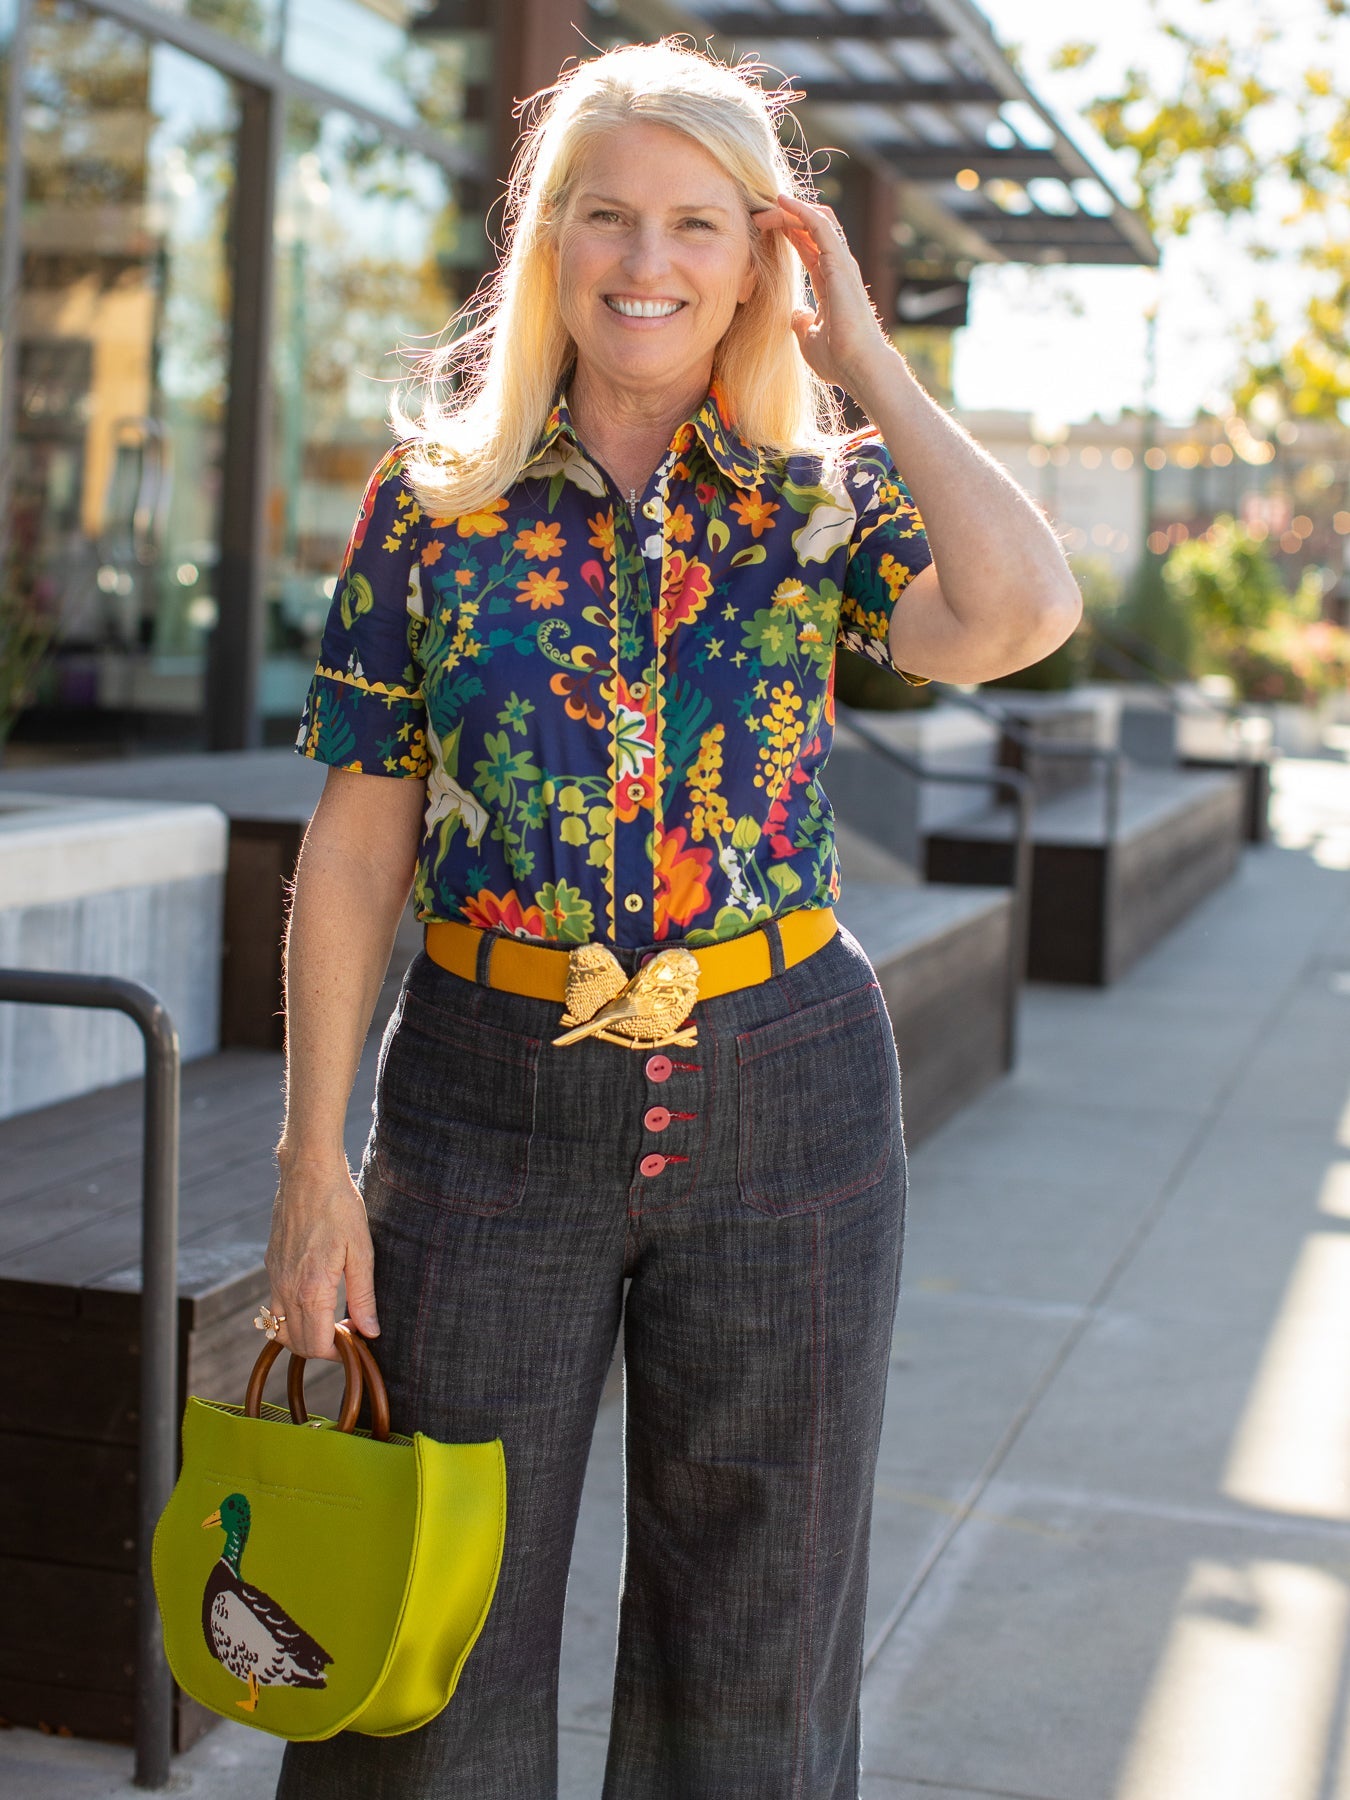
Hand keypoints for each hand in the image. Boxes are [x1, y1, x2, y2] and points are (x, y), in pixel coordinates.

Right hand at [264, 1159, 379, 1361]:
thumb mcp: (362, 1252)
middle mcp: (286, 1289)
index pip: (315, 1346)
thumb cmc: (340, 1208)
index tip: (356, 1339)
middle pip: (296, 1343)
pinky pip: (274, 1305)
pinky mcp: (271, 1265)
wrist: (309, 1174)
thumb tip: (369, 1332)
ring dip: (303, 1334)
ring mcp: (274, 1277)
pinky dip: (291, 1315)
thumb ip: (363, 1296)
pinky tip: (316, 1296)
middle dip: (322, 1347)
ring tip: (331, 1319)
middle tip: (348, 1330)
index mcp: (311, 1289)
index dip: (337, 1352)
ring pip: (279, 1328)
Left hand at [753, 192, 894, 399]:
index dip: (787, 232)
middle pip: (812, 229)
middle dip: (786, 217)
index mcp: (830, 282)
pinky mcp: (840, 263)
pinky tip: (784, 203)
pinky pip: (821, 226)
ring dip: (792, 210)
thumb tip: (797, 315)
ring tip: (768, 203)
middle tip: (759, 214)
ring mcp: (841, 264)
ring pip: (818, 221)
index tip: (763, 227)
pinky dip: (802, 212)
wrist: (858, 367)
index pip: (808, 246)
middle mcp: (838, 268)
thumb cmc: (838, 359)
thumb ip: (803, 323)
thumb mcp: (810, 339)